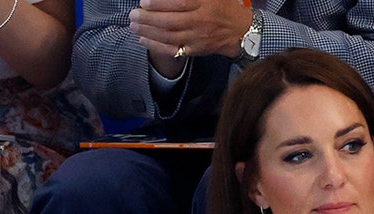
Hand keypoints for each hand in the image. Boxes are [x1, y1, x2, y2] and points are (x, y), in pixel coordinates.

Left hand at [129, 0, 252, 69]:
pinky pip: (172, 49)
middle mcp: (201, 21)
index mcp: (206, 4)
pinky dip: (155, 45)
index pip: (180, 3)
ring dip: (148, 31)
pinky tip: (142, 39)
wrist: (239, 31)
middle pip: (171, 21)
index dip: (160, 3)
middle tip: (133, 14)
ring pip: (169, 36)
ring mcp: (197, 37)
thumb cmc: (222, 7)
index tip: (144, 1)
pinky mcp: (194, 50)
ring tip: (133, 25)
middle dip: (149, 18)